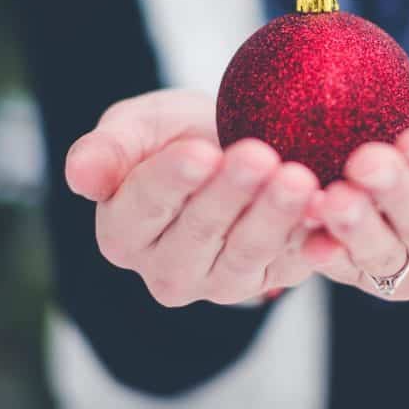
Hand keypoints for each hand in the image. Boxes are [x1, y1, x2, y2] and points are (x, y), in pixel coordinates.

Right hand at [65, 89, 320, 306]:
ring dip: (275, 216)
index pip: (144, 206)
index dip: (172, 180)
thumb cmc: (175, 135)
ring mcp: (221, 282)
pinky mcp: (271, 279)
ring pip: (248, 252)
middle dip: (231, 193)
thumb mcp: (137, 127)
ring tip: (298, 178)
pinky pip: (294, 263)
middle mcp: (167, 270)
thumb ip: (108, 149)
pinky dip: (313, 240)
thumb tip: (79, 175)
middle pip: (200, 232)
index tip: (199, 151)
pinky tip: (329, 214)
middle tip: (260, 156)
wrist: (231, 146)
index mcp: (123, 232)